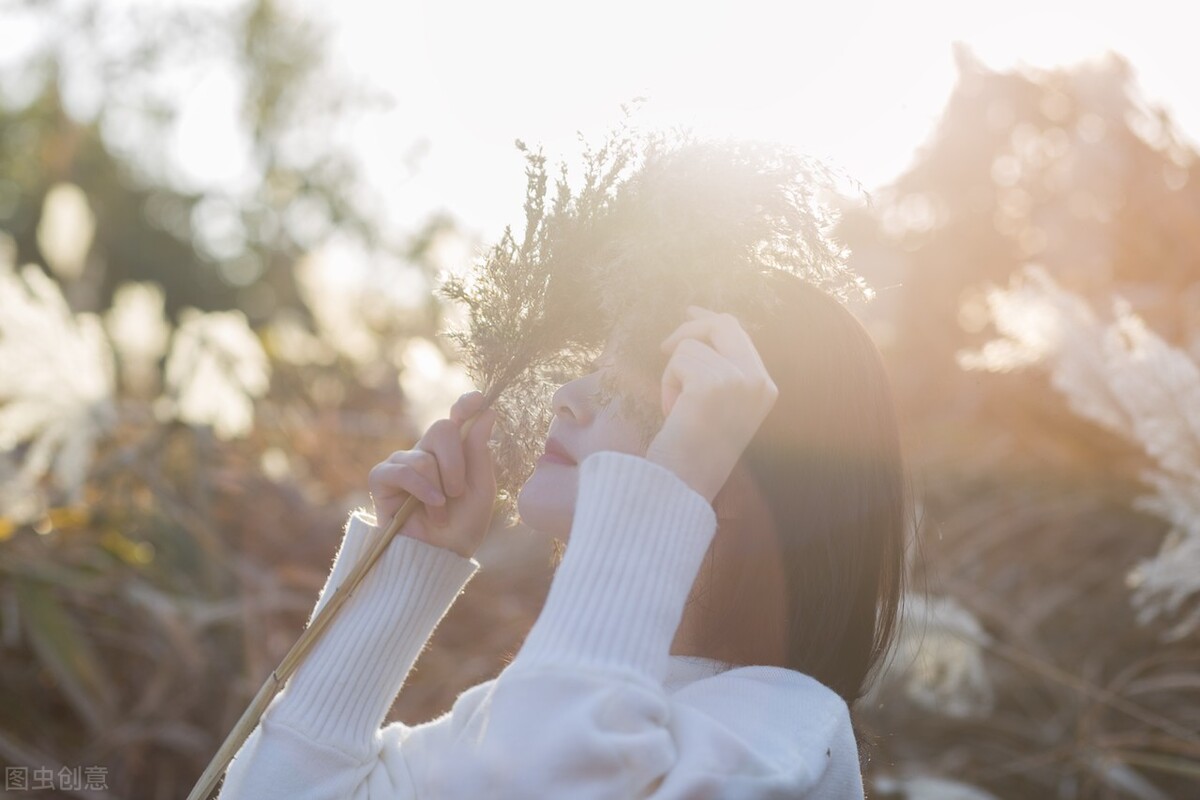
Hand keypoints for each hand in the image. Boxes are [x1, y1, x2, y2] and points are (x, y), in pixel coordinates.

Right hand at [367, 391, 497, 558]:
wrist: (440, 557)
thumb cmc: (462, 526)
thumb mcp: (480, 488)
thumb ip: (479, 451)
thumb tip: (487, 412)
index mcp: (452, 452)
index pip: (456, 419)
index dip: (465, 405)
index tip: (477, 400)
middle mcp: (426, 452)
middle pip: (442, 429)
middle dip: (455, 462)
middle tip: (458, 491)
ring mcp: (402, 464)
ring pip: (423, 456)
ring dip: (439, 487)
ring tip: (441, 512)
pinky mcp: (381, 479)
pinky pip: (401, 470)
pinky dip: (420, 489)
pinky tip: (431, 506)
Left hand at [645, 306, 777, 503]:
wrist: (683, 484)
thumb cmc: (692, 451)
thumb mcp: (718, 407)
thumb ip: (721, 372)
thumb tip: (701, 328)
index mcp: (766, 388)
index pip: (741, 335)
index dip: (713, 321)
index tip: (692, 312)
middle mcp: (760, 381)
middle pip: (724, 325)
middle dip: (690, 329)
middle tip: (664, 346)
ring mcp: (740, 380)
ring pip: (691, 345)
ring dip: (672, 376)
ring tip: (677, 411)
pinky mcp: (713, 383)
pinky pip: (678, 360)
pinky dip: (666, 385)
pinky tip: (673, 412)